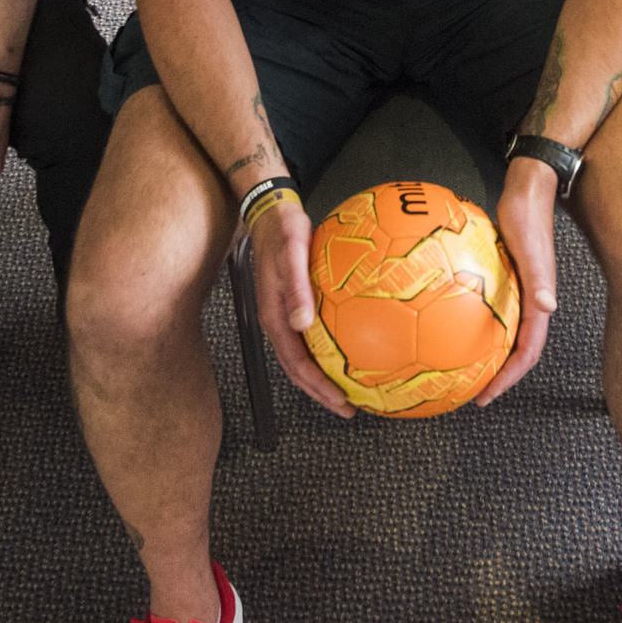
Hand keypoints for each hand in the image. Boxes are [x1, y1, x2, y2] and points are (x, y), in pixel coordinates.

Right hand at [249, 190, 355, 418]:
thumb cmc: (281, 230)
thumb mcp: (291, 252)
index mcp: (275, 317)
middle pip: (299, 369)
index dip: (317, 387)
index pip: (296, 364)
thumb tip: (302, 322)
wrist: (271, 214)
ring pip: (304, 357)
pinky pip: (312, 338)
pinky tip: (350, 349)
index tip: (339, 401)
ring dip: (325, 377)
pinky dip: (329, 352)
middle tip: (349, 407)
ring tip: (349, 389)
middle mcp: (280, 322)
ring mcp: (286, 316)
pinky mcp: (296, 306)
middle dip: (322, 393)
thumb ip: (295, 287)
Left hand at [476, 158, 564, 404]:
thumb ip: (539, 279)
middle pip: (517, 351)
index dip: (510, 378)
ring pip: (505, 333)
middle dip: (498, 376)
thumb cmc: (530, 217)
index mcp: (539, 302)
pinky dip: (474, 325)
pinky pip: (490, 311)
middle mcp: (531, 302)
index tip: (487, 394)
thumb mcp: (531, 249)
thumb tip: (548, 308)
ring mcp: (518, 291)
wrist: (528, 189)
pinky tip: (448, 325)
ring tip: (463, 369)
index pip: (528, 352)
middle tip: (472, 392)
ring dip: (488, 355)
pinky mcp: (505, 279)